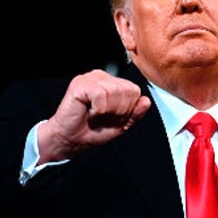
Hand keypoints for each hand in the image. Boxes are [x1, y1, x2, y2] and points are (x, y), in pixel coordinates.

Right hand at [37, 69, 151, 161]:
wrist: (70, 140)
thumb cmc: (92, 131)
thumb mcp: (121, 125)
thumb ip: (135, 114)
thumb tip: (146, 101)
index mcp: (111, 83)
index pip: (134, 91)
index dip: (128, 109)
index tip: (113, 118)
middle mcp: (101, 77)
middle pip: (127, 90)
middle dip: (119, 111)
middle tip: (104, 118)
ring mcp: (90, 78)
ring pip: (114, 92)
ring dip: (107, 111)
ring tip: (96, 116)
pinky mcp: (80, 84)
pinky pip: (100, 94)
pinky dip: (97, 110)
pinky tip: (89, 113)